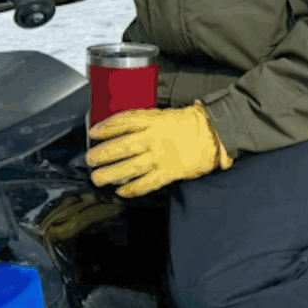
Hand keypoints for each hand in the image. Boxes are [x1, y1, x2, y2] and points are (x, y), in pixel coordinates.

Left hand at [87, 102, 232, 197]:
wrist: (218, 134)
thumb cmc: (195, 123)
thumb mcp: (169, 115)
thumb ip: (150, 121)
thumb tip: (129, 128)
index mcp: (155, 121)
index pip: (124, 122)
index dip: (106, 127)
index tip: (93, 131)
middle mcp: (154, 138)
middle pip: (122, 146)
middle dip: (103, 154)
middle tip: (89, 159)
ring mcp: (161, 157)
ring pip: (130, 167)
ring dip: (111, 174)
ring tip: (97, 178)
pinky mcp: (170, 172)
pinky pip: (147, 183)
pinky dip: (133, 188)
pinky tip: (121, 191)